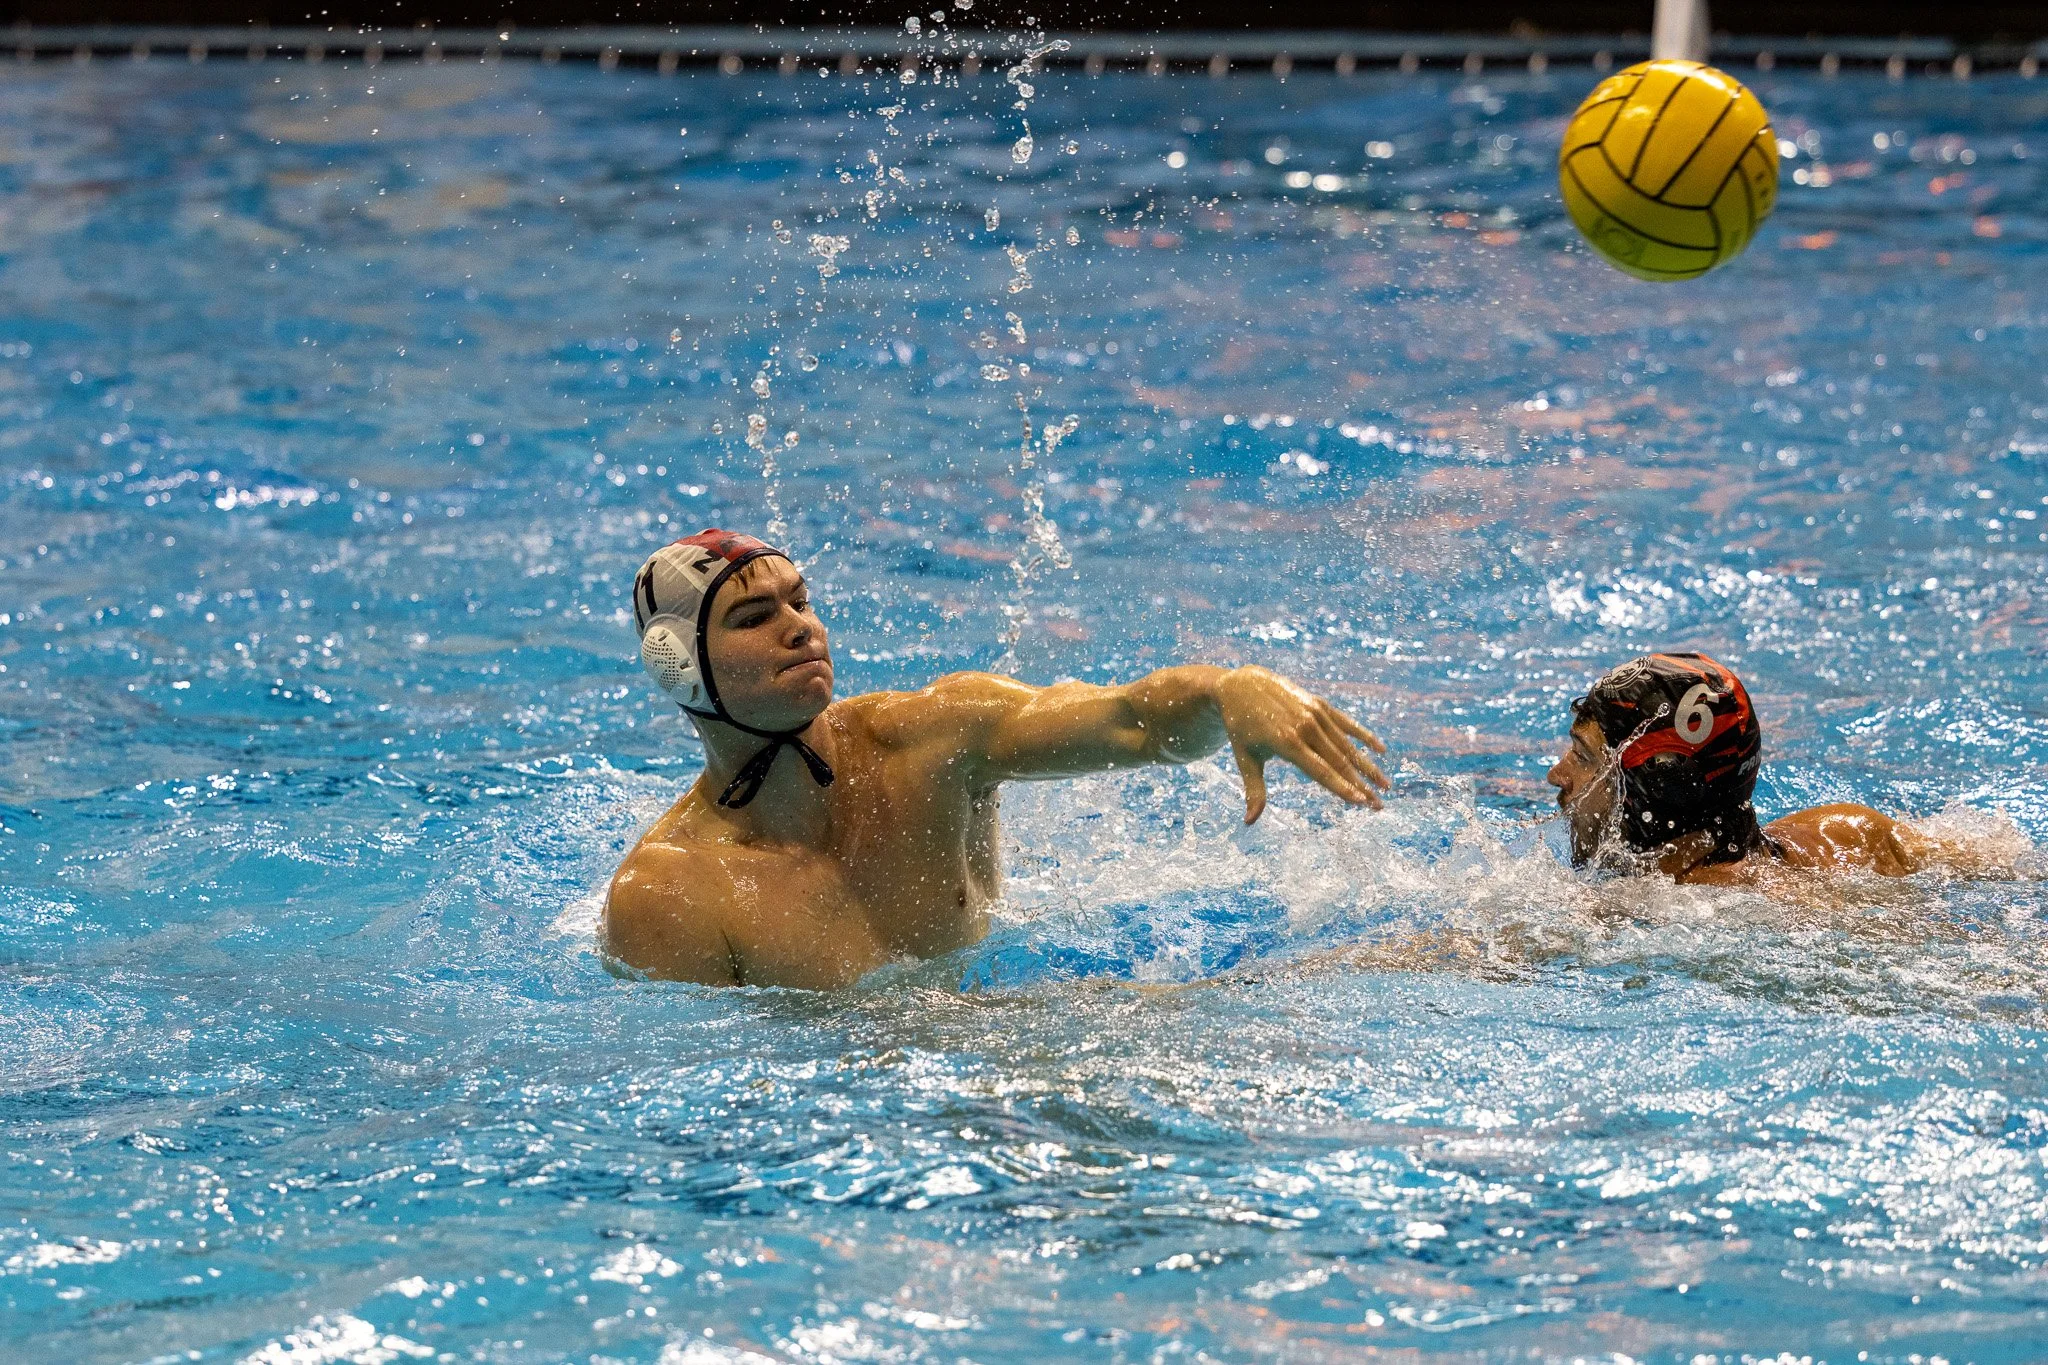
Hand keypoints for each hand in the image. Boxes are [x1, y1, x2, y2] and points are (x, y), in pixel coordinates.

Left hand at [1215, 667, 1389, 823]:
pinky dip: (1364, 736)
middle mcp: (1304, 727)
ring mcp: (1314, 713)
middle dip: (1361, 785)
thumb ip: (1254, 790)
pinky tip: (1381, 750)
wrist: (1242, 686)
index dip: (1342, 788)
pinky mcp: (1319, 703)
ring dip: (1367, 766)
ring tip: (1384, 785)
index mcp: (1286, 742)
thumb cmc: (1241, 728)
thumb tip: (1249, 822)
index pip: (1321, 771)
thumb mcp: (1245, 759)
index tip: (1362, 802)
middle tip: (1379, 805)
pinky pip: (1346, 722)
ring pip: (1347, 745)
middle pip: (1339, 761)